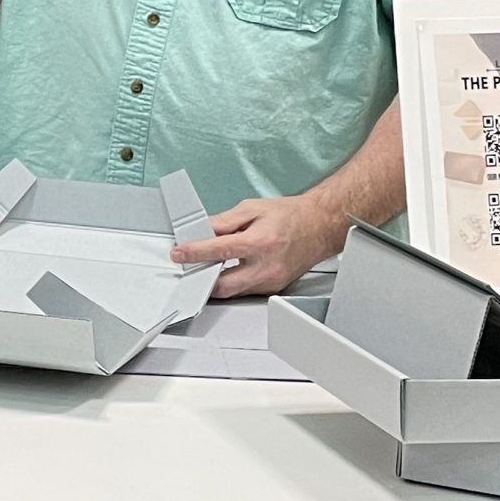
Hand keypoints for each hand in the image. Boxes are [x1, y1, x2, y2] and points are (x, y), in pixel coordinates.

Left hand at [169, 194, 352, 299]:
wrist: (319, 226)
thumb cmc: (290, 216)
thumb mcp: (252, 209)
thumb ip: (224, 222)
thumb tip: (201, 231)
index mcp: (261, 242)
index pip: (220, 250)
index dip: (195, 253)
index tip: (180, 254)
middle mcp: (267, 266)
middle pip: (224, 284)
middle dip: (202, 278)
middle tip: (188, 267)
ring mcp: (271, 281)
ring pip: (234, 291)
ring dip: (216, 281)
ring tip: (207, 266)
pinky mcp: (273, 288)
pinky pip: (245, 291)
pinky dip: (232, 282)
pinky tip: (227, 270)